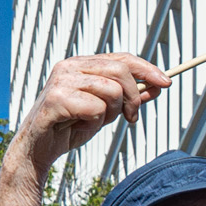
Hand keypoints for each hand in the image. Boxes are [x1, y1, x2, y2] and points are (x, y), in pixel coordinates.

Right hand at [12, 53, 168, 179]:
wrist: (39, 148)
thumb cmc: (70, 126)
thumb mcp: (106, 111)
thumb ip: (128, 97)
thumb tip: (156, 86)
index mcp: (81, 64)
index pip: (122, 58)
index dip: (147, 69)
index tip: (166, 83)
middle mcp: (70, 66)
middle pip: (121, 71)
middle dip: (133, 98)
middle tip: (130, 118)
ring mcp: (61, 81)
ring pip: (112, 90)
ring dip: (110, 113)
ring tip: (93, 121)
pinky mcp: (56, 99)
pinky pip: (96, 108)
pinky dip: (94, 123)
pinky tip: (78, 126)